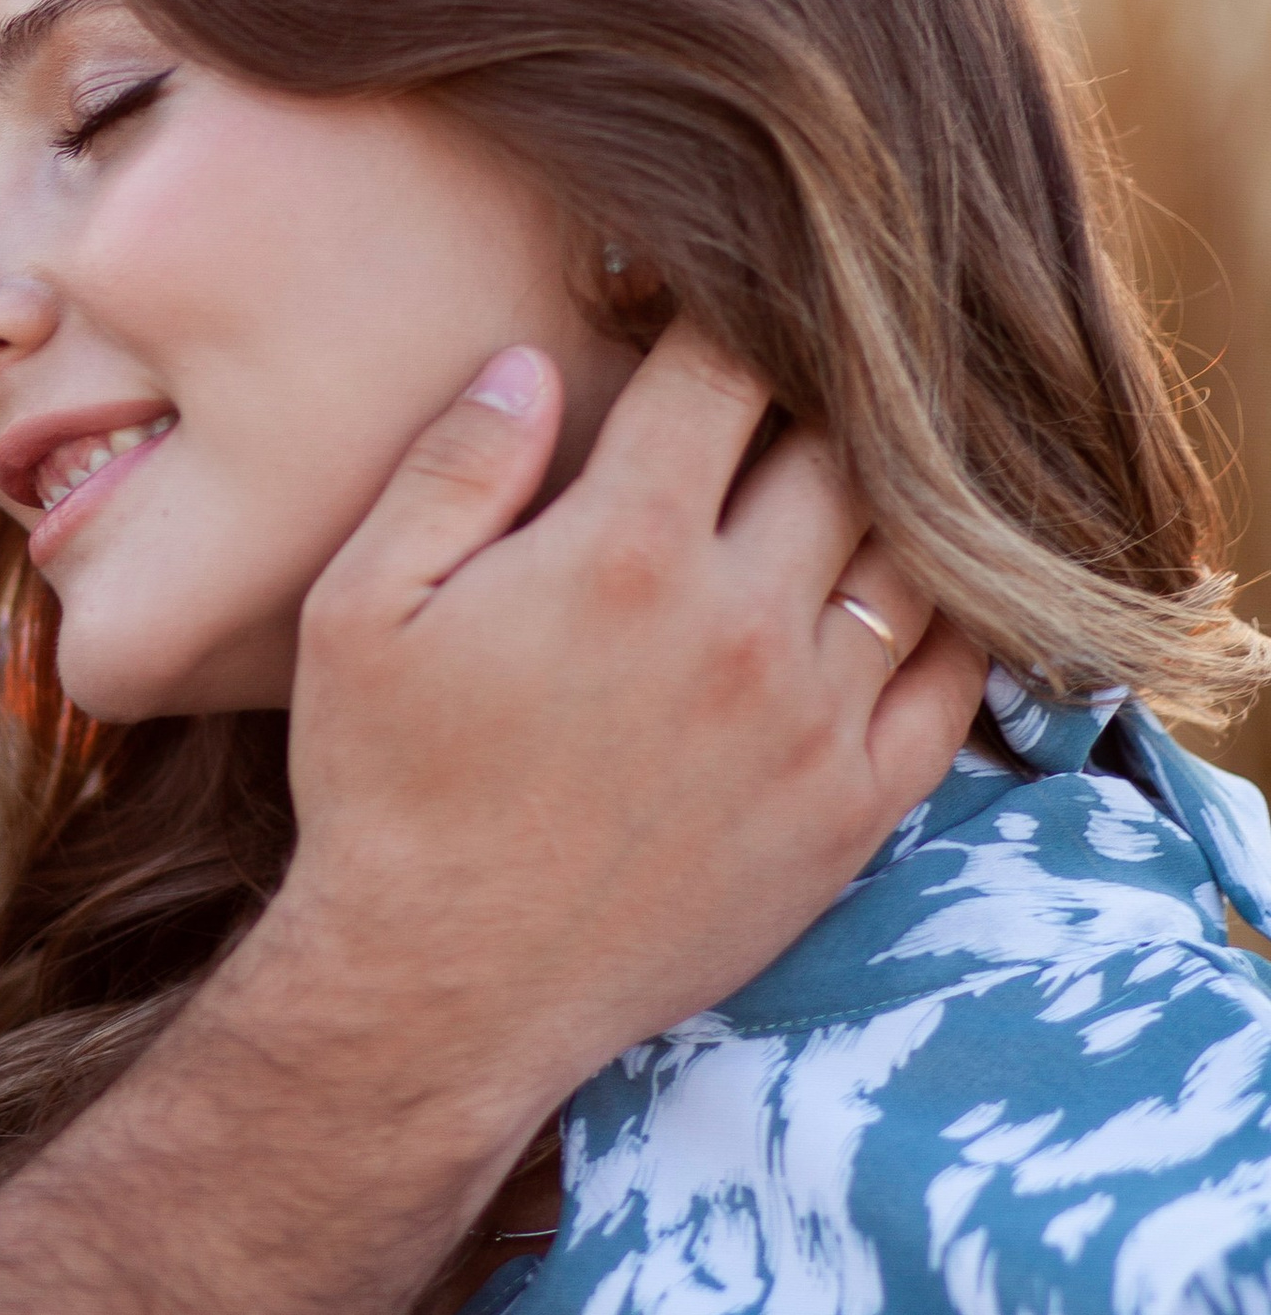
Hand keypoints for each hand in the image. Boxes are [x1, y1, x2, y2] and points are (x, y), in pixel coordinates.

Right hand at [227, 321, 981, 1206]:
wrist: (442, 990)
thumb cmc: (385, 791)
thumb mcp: (357, 611)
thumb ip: (452, 470)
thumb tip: (534, 361)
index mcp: (621, 548)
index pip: (723, 372)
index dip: (720, 325)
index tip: (706, 323)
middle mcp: (739, 619)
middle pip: (835, 450)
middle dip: (807, 410)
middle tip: (776, 410)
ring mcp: (812, 718)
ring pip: (911, 553)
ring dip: (883, 508)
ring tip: (841, 496)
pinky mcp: (853, 809)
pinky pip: (956, 681)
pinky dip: (951, 622)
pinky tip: (908, 604)